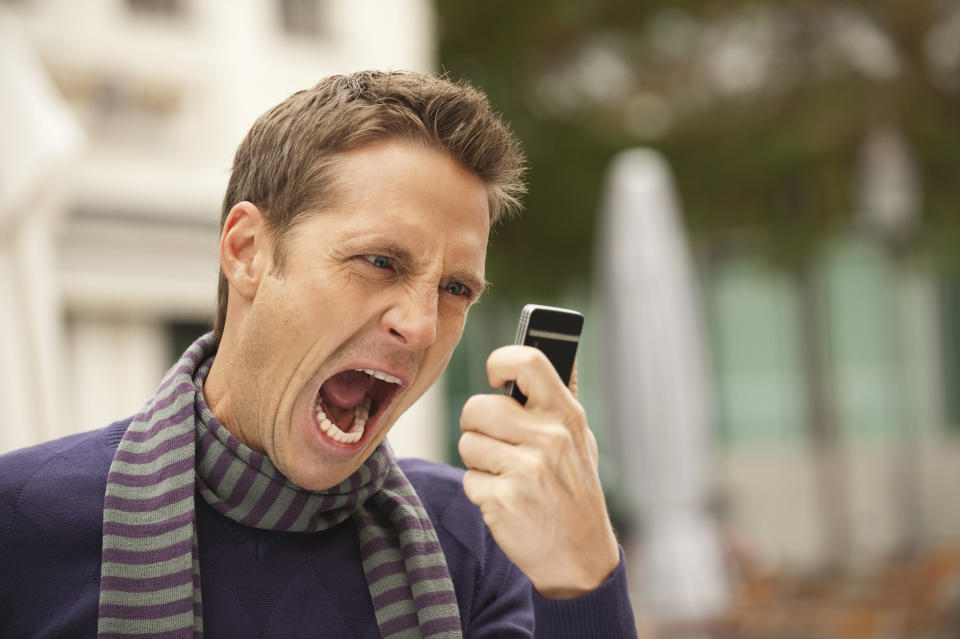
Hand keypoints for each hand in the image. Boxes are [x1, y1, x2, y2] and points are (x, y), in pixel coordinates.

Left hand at [458, 345, 619, 598]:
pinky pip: (469, 479)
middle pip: (478, 407)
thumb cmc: (575, 490)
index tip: (496, 378)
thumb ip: (560, 399)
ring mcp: (526, 469)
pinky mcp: (503, 500)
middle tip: (495, 442)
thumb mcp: (580, 440)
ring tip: (506, 475)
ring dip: (478, 460)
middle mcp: (548, 438)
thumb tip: (556, 348)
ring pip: (467, 442)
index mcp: (566, 415)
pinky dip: (480, 491)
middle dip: (476, 425)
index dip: (500, 362)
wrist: (581, 557)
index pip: (527, 361)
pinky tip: (506, 500)